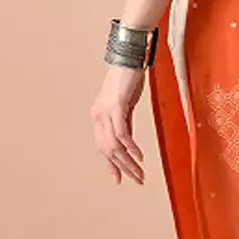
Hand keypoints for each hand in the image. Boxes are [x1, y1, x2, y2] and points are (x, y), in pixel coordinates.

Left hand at [91, 63, 145, 184]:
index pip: (102, 146)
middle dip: (123, 168)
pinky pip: (122, 133)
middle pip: (107, 150)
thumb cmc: (128, 78)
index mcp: (99, 116)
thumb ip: (125, 122)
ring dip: (128, 162)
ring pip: (114, 146)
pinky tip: (139, 156)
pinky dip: (131, 147)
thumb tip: (128, 142)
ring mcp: (106, 112)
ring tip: (140, 173)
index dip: (110, 164)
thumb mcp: (126, 104)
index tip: (120, 179)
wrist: (129, 58)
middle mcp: (98, 116)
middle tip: (136, 179)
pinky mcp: (116, 107)